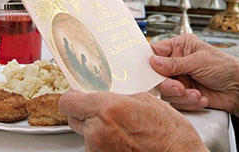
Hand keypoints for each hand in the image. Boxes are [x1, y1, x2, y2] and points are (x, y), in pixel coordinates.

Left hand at [58, 90, 206, 151]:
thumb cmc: (170, 133)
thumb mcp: (146, 100)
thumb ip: (119, 96)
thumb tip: (105, 93)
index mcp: (107, 109)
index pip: (68, 102)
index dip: (73, 97)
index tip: (79, 95)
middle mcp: (98, 131)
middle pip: (74, 119)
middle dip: (85, 113)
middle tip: (102, 111)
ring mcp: (99, 150)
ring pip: (86, 135)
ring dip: (97, 130)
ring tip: (121, 130)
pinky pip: (96, 148)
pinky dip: (106, 144)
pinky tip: (124, 141)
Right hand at [150, 34, 238, 117]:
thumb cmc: (225, 68)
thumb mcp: (199, 61)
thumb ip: (174, 64)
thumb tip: (153, 62)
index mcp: (180, 47)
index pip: (156, 51)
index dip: (150, 61)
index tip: (150, 71)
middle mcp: (177, 63)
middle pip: (157, 75)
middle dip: (168, 84)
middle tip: (179, 88)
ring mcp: (180, 79)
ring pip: (166, 91)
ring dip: (182, 96)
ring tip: (196, 94)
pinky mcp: (184, 95)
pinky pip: (176, 102)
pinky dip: (189, 102)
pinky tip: (202, 98)